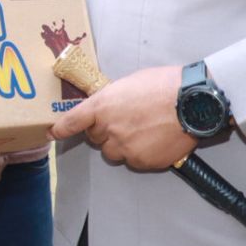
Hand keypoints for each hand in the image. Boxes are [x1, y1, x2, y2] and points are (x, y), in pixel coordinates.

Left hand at [49, 65, 196, 170]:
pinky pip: (134, 161)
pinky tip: (156, 140)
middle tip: (125, 121)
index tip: (53, 133)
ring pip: (114, 153)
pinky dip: (141, 153)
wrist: (192, 103)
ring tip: (143, 131)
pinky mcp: (142, 161)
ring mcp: (125, 147)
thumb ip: (114, 98)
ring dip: (122, 145)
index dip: (62, 128)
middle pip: (96, 138)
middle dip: (104, 132)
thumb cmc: (164, 85)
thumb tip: (112, 107)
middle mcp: (108, 129)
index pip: (73, 120)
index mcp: (102, 105)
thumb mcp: (130, 83)